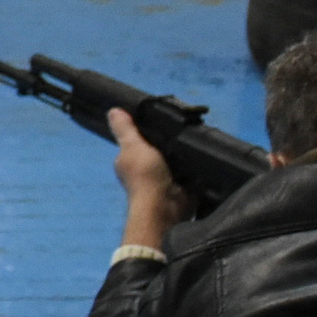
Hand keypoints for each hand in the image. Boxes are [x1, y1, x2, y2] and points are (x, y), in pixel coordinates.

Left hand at [107, 108, 186, 251]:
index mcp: (129, 161)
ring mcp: (163, 180)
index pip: (137, 142)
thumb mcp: (132, 146)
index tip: (163, 120)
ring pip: (175, 161)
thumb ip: (125, 129)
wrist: (165, 206)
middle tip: (184, 129)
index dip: (147, 132)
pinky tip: (203, 156)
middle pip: (158, 150)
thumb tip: (113, 110)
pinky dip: (195, 167)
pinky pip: (190, 173)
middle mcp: (144, 171)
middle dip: (169, 143)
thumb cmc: (144, 175)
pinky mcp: (182, 188)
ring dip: (183, 155)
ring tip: (195, 140)